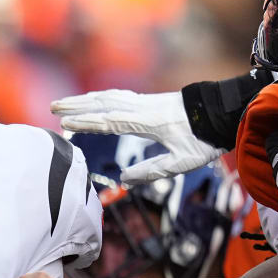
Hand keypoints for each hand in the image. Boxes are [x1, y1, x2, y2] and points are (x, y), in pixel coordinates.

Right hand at [51, 89, 223, 183]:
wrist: (225, 112)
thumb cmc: (205, 139)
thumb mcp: (182, 163)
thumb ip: (152, 172)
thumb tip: (125, 181)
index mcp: (148, 122)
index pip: (109, 121)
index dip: (85, 123)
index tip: (64, 124)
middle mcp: (144, 107)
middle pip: (103, 103)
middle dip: (77, 106)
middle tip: (53, 107)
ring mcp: (147, 101)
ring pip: (110, 97)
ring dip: (86, 100)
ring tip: (66, 104)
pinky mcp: (152, 101)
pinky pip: (120, 96)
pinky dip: (102, 97)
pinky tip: (96, 100)